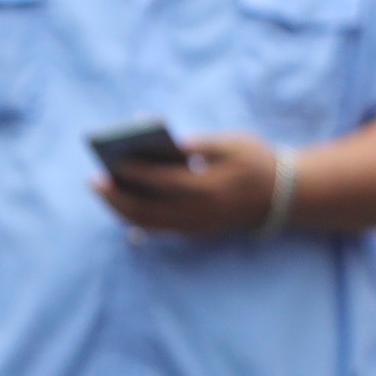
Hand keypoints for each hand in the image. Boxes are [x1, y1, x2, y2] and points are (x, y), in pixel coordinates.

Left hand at [94, 131, 280, 235]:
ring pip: (149, 223)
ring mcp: (196, 225)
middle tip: (94, 181)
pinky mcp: (195, 231)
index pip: (161, 181)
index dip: (135, 172)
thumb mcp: (236, 144)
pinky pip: (158, 227)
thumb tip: (174, 145)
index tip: (112, 161)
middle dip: (116, 196)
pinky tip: (124, 201)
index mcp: (208, 188)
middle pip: (146, 210)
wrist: (282, 196)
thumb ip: (203, 144)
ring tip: (104, 190)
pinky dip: (137, 217)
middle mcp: (198, 212)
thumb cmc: (257, 162)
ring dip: (121, 209)